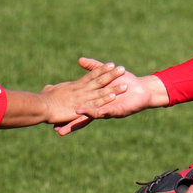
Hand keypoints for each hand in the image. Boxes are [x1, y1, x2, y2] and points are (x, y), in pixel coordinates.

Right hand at [54, 58, 168, 135]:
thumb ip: (92, 67)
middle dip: (70, 125)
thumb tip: (80, 60)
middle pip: (81, 117)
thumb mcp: (104, 73)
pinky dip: (101, 111)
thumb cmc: (124, 81)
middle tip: (57, 131)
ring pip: (93, 115)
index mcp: (93, 100)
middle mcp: (99, 108)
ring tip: (72, 119)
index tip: (51, 117)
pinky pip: (109, 111)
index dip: (65, 113)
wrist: (142, 89)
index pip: (76, 107)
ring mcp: (108, 111)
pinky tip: (93, 113)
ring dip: (84, 117)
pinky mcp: (119, 111)